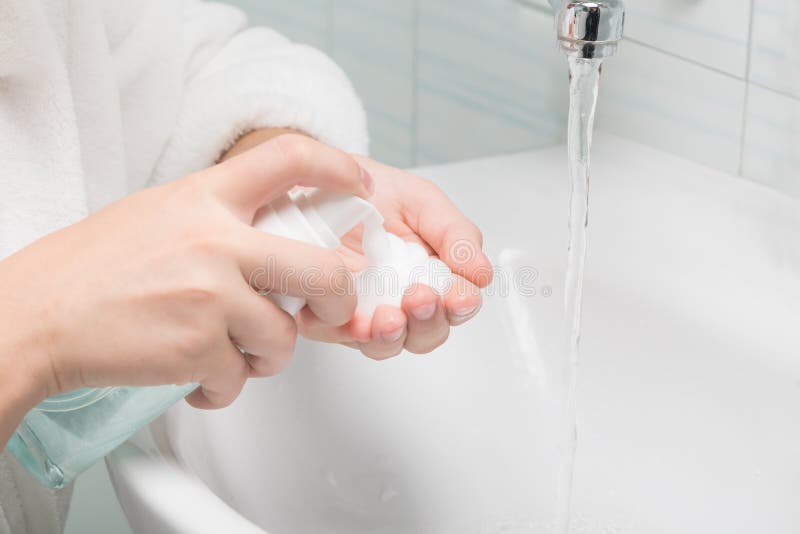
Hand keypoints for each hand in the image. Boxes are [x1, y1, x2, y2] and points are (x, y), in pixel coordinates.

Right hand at [0, 135, 371, 430]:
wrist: (32, 316)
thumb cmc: (88, 269)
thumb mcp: (157, 214)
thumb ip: (217, 220)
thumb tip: (270, 240)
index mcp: (203, 198)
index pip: (287, 158)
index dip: (335, 164)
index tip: (359, 178)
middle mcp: (215, 242)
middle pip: (322, 271)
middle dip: (338, 300)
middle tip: (328, 309)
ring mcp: (210, 296)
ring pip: (285, 338)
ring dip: (267, 355)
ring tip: (236, 354)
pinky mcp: (198, 348)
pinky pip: (241, 378)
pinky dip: (225, 387)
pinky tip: (199, 378)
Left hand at [296, 156, 492, 359]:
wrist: (318, 180)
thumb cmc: (371, 192)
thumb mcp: (421, 201)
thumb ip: (455, 234)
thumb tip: (483, 273)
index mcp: (432, 275)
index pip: (456, 305)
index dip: (460, 305)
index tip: (459, 296)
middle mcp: (401, 300)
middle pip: (427, 334)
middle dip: (428, 322)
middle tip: (421, 298)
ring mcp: (365, 311)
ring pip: (387, 344)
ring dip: (392, 335)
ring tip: (389, 316)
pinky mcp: (327, 315)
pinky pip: (340, 336)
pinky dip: (350, 332)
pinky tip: (357, 320)